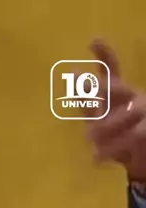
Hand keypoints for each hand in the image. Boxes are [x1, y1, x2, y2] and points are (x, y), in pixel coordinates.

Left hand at [84, 40, 145, 182]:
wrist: (138, 160)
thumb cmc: (117, 138)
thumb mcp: (98, 121)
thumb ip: (88, 105)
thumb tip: (74, 80)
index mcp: (120, 93)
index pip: (112, 70)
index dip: (104, 55)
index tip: (93, 42)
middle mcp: (133, 98)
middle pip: (118, 88)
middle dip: (105, 88)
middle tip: (87, 89)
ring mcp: (142, 113)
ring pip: (122, 115)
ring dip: (104, 128)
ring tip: (89, 138)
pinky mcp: (145, 132)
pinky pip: (128, 138)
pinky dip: (110, 150)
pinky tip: (96, 159)